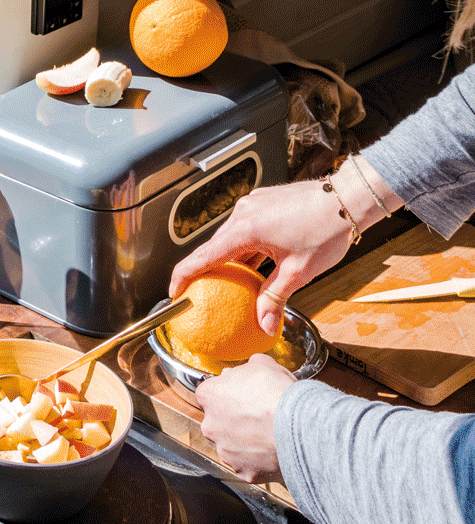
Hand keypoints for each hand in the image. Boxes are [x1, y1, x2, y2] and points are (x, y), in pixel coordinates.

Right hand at [167, 175, 361, 334]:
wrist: (348, 198)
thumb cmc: (327, 230)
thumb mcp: (299, 272)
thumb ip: (275, 298)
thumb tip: (264, 325)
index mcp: (244, 230)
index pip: (203, 257)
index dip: (183, 276)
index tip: (175, 292)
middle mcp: (242, 213)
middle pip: (216, 247)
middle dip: (210, 270)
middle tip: (208, 293)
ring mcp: (252, 205)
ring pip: (232, 237)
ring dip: (233, 259)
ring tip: (239, 282)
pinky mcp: (262, 202)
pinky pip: (245, 227)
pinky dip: (246, 246)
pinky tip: (261, 261)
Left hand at [196, 354, 293, 482]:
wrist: (300, 427)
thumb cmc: (278, 394)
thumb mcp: (261, 364)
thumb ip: (246, 370)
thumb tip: (247, 372)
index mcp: (209, 396)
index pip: (210, 394)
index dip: (227, 394)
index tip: (240, 396)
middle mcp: (211, 425)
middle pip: (218, 421)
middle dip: (234, 420)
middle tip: (258, 417)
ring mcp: (226, 450)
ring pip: (232, 445)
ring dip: (245, 442)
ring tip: (269, 435)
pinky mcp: (243, 471)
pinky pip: (248, 465)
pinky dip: (259, 461)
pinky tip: (273, 452)